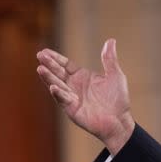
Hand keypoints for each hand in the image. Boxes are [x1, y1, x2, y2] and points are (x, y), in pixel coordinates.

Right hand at [36, 39, 134, 154]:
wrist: (120, 120)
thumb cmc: (118, 99)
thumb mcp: (115, 75)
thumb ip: (109, 59)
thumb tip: (111, 41)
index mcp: (82, 77)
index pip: (65, 65)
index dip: (55, 58)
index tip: (45, 51)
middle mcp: (74, 86)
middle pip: (58, 73)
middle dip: (49, 65)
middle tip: (40, 56)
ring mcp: (72, 98)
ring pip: (57, 85)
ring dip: (49, 78)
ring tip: (40, 69)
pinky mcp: (73, 110)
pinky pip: (64, 100)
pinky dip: (58, 94)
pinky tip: (53, 87)